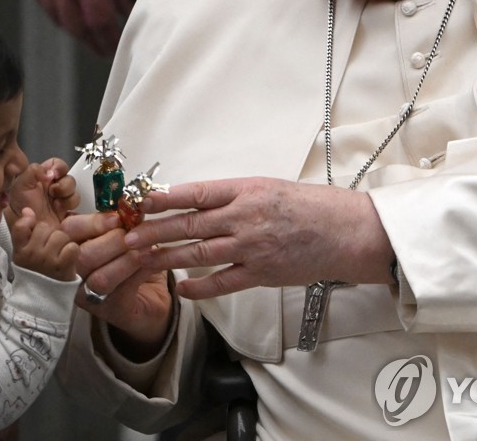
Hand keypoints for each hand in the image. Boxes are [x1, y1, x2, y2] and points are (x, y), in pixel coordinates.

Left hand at [8, 158, 76, 223]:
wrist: (24, 232)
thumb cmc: (19, 209)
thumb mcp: (20, 185)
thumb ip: (33, 171)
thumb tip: (50, 172)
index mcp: (43, 179)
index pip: (58, 165)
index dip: (59, 167)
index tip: (55, 174)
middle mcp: (54, 190)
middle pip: (70, 179)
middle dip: (64, 185)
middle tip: (54, 193)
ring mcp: (62, 203)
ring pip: (75, 195)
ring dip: (68, 200)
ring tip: (57, 207)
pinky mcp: (68, 218)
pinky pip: (79, 212)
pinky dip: (74, 213)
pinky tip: (64, 216)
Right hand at [11, 207, 78, 280]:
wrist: (43, 300)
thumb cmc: (35, 272)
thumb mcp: (23, 253)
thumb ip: (24, 231)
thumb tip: (28, 210)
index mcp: (20, 251)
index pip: (21, 226)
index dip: (29, 223)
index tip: (33, 230)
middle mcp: (32, 254)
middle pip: (45, 227)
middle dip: (49, 235)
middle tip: (49, 249)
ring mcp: (47, 260)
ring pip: (60, 235)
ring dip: (63, 243)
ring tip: (59, 255)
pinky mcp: (63, 267)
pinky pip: (72, 247)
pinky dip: (72, 252)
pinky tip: (67, 260)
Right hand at [19, 0, 137, 55]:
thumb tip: (124, 7)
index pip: (98, 19)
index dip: (108, 39)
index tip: (116, 48)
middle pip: (75, 25)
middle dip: (91, 42)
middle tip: (104, 50)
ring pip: (56, 16)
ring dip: (74, 30)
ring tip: (88, 35)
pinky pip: (42, 0)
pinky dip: (57, 12)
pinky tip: (69, 14)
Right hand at [62, 211, 173, 360]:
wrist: (149, 298)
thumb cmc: (130, 261)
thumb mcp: (120, 235)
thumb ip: (118, 222)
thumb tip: (131, 204)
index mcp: (71, 247)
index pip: (69, 231)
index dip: (92, 222)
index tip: (118, 217)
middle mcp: (73, 274)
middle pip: (82, 256)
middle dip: (112, 241)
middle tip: (133, 234)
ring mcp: (90, 296)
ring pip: (101, 277)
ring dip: (127, 258)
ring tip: (147, 248)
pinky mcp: (112, 311)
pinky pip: (124, 290)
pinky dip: (141, 272)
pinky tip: (155, 262)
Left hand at [121, 177, 394, 299]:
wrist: (349, 232)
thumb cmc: (313, 207)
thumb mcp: (269, 188)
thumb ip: (234, 196)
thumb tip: (197, 202)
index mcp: (246, 190)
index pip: (196, 193)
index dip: (163, 198)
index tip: (139, 201)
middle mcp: (245, 217)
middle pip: (189, 224)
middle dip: (154, 230)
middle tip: (127, 235)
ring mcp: (252, 247)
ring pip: (199, 253)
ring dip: (166, 256)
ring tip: (141, 258)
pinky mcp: (262, 273)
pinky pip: (222, 282)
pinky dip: (199, 286)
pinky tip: (181, 289)